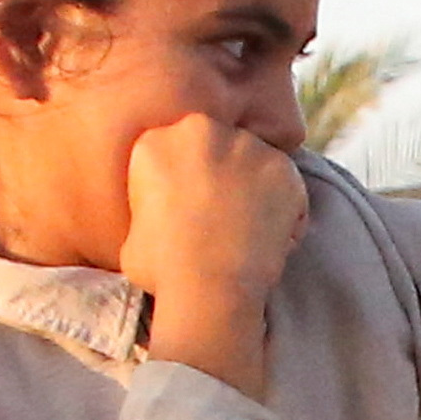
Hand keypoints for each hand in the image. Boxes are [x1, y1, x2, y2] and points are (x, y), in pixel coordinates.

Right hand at [121, 113, 310, 391]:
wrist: (208, 289)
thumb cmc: (163, 272)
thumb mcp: (131, 233)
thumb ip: (148, 207)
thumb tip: (160, 212)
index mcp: (154, 142)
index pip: (180, 151)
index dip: (190, 181)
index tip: (193, 211)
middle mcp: (199, 129)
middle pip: (219, 146)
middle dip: (224, 176)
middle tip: (224, 219)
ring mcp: (245, 145)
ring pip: (256, 163)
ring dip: (256, 191)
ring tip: (247, 234)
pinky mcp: (282, 166)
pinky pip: (289, 186)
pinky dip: (288, 213)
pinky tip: (269, 241)